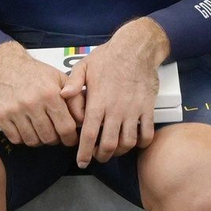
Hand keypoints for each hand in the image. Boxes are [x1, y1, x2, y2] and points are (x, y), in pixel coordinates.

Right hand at [0, 42, 79, 147]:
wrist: (4, 64)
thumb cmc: (34, 72)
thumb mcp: (59, 78)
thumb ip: (75, 97)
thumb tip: (83, 118)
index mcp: (50, 94)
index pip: (66, 127)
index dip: (70, 137)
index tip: (69, 138)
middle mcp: (32, 103)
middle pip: (49, 137)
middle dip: (55, 138)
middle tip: (54, 133)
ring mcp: (15, 110)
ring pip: (32, 140)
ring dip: (38, 139)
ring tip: (40, 129)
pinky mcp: (1, 115)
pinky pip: (16, 139)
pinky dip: (22, 137)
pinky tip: (25, 127)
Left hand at [61, 19, 164, 167]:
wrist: (136, 48)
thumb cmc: (109, 56)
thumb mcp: (84, 65)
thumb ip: (73, 82)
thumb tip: (62, 96)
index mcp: (98, 102)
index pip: (89, 135)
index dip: (84, 152)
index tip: (81, 161)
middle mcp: (116, 110)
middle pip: (109, 144)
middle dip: (102, 156)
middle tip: (98, 156)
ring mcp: (133, 111)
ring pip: (128, 143)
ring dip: (120, 151)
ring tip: (114, 150)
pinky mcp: (147, 109)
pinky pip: (147, 134)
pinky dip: (141, 143)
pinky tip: (134, 142)